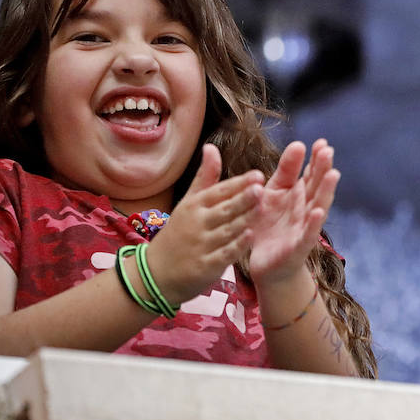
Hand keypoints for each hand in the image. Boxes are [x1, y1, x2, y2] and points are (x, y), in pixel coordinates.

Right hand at [148, 144, 262, 304]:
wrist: (157, 272)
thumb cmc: (179, 232)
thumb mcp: (189, 203)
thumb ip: (205, 177)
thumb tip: (211, 147)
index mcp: (195, 206)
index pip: (219, 191)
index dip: (238, 184)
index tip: (258, 175)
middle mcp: (197, 223)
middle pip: (224, 209)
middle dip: (242, 199)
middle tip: (260, 188)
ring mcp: (201, 245)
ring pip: (227, 230)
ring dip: (245, 219)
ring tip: (262, 207)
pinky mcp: (205, 266)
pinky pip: (224, 254)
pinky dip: (237, 245)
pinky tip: (251, 236)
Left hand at [248, 139, 338, 287]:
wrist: (266, 264)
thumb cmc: (271, 225)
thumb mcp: (274, 193)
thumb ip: (286, 171)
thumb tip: (299, 144)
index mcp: (299, 195)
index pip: (311, 174)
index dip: (316, 159)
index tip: (321, 142)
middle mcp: (306, 209)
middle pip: (317, 187)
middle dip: (323, 170)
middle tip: (327, 151)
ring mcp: (305, 227)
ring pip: (318, 206)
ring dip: (326, 191)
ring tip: (333, 175)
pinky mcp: (298, 247)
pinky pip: (307, 234)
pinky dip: (313, 224)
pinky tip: (318, 212)